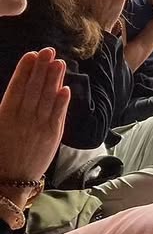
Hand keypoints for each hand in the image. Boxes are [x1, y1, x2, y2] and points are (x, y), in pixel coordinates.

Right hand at [0, 49, 69, 207]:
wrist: (8, 182)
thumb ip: (7, 108)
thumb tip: (16, 90)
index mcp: (4, 116)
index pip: (16, 88)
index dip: (24, 70)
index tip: (31, 54)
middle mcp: (22, 119)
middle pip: (33, 89)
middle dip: (41, 68)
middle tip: (49, 51)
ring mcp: (38, 127)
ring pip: (47, 98)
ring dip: (54, 80)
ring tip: (60, 62)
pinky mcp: (52, 136)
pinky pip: (58, 116)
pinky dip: (62, 102)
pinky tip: (66, 88)